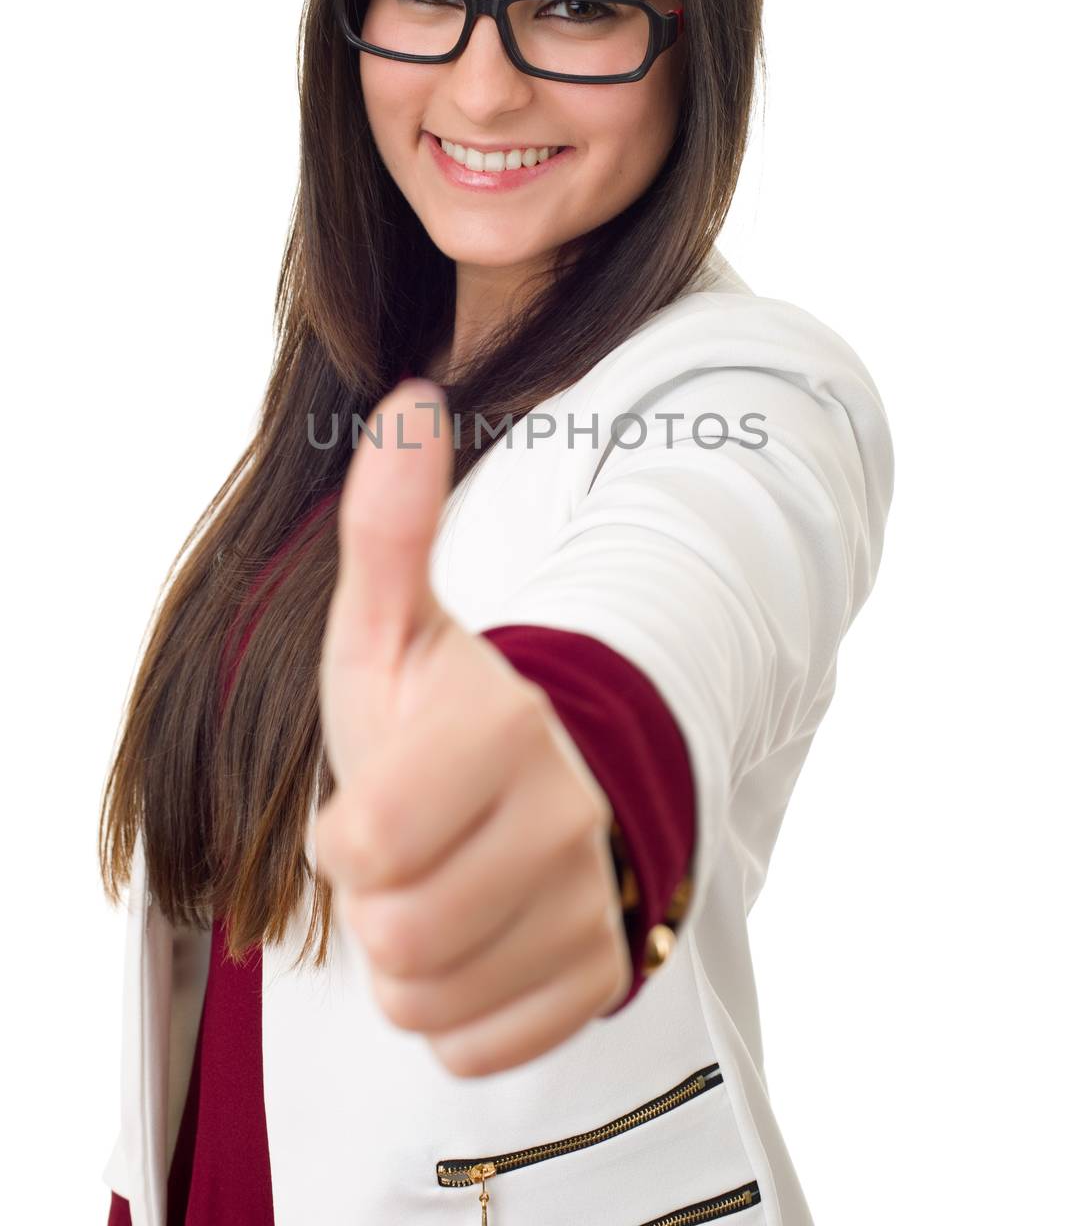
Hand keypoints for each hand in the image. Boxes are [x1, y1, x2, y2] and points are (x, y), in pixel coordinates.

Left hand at [315, 378, 631, 1076]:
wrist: (545, 781)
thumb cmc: (448, 706)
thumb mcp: (394, 625)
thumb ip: (389, 528)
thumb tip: (407, 402)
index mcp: (505, 724)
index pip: (363, 848)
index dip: (341, 834)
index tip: (369, 802)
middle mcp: (569, 814)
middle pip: (399, 937)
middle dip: (373, 902)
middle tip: (405, 851)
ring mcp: (595, 900)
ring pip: (434, 999)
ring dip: (409, 956)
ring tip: (440, 887)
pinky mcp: (605, 973)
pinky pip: (482, 1045)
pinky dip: (459, 1007)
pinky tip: (479, 939)